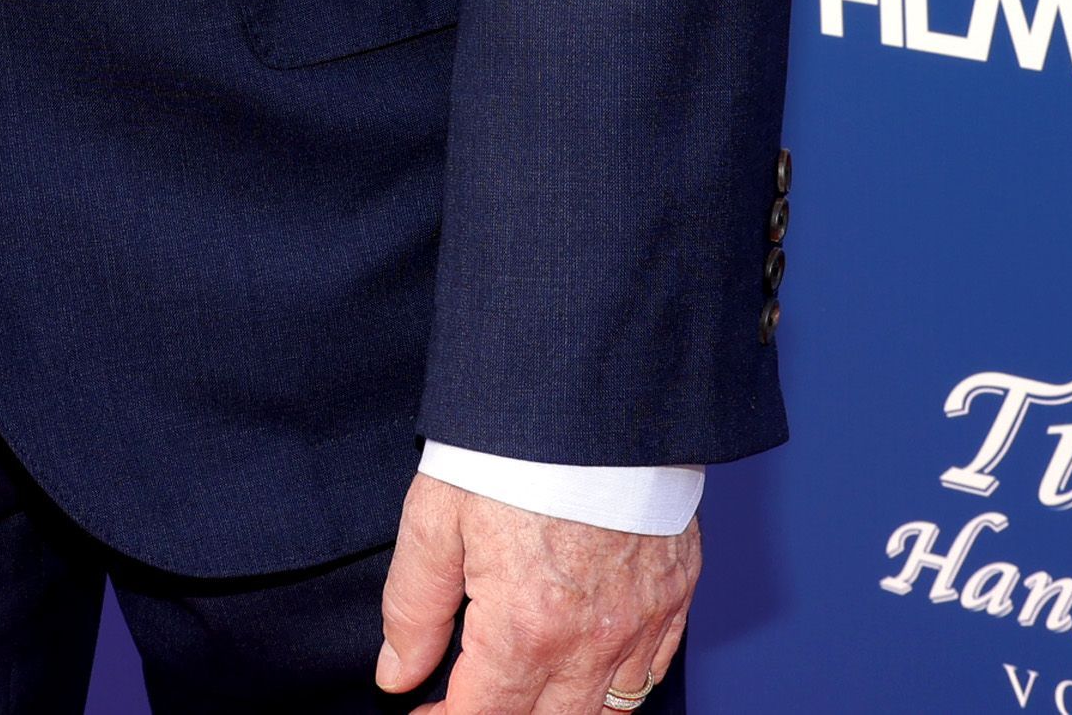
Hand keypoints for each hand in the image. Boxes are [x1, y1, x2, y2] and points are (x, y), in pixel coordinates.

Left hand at [371, 470, 696, 711]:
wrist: (595, 389)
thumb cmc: (514, 446)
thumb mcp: (436, 518)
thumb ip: (413, 609)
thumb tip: (397, 674)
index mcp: (526, 628)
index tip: (422, 711)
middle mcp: (591, 642)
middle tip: (465, 699)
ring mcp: (641, 623)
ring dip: (559, 711)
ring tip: (525, 690)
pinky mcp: (675, 596)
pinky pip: (649, 674)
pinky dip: (616, 687)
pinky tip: (584, 670)